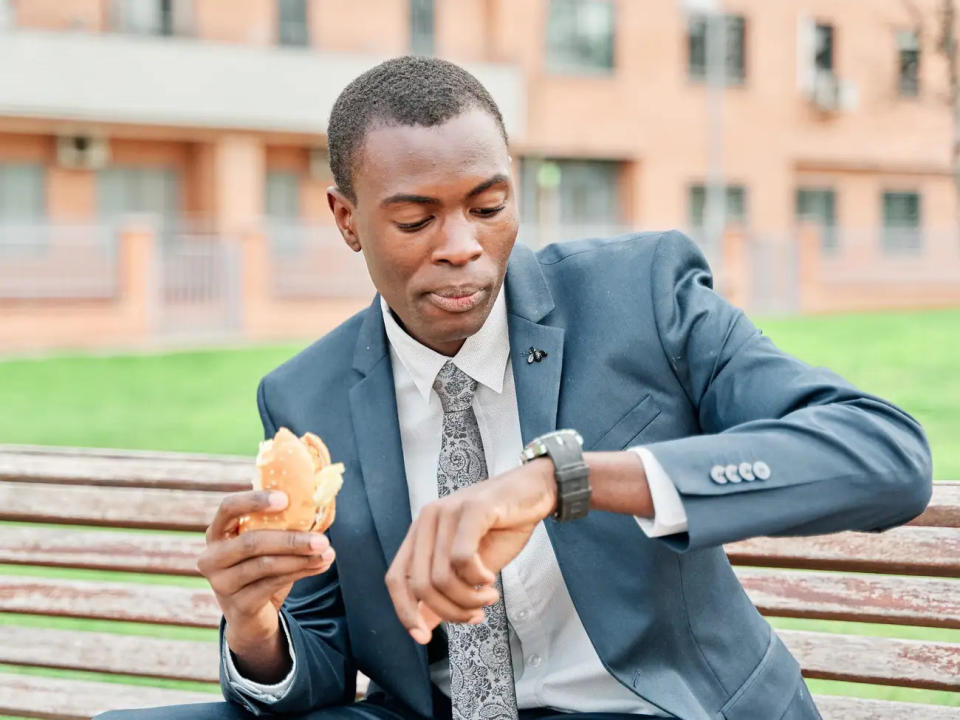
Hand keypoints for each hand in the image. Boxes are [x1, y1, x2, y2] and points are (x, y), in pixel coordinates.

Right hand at [196, 490, 335, 662]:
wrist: (251, 618)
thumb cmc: (260, 569)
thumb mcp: (264, 544)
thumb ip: (279, 523)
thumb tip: (319, 500)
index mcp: (217, 533)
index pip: (228, 508)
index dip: (254, 501)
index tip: (285, 499)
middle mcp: (212, 557)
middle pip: (252, 542)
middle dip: (290, 539)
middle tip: (322, 539)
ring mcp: (222, 583)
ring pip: (266, 565)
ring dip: (302, 558)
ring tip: (328, 553)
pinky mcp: (238, 605)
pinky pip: (273, 584)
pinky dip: (301, 572)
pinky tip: (320, 566)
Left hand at [385, 458, 555, 643]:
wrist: (534, 492)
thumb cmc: (502, 527)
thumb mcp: (470, 567)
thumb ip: (446, 591)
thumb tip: (424, 626)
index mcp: (420, 532)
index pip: (396, 579)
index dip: (406, 613)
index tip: (425, 638)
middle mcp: (427, 519)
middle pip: (421, 585)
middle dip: (450, 612)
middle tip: (476, 614)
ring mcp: (448, 511)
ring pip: (442, 577)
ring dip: (469, 599)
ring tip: (489, 597)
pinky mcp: (472, 509)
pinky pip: (462, 558)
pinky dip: (477, 578)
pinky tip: (490, 579)